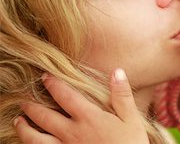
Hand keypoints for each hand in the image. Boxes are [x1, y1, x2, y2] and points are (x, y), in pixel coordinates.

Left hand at [14, 68, 148, 143]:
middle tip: (24, 100)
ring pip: (35, 139)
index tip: (45, 77)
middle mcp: (72, 133)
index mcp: (89, 118)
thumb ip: (122, 95)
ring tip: (19, 121)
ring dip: (24, 129)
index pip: (65, 96)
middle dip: (32, 107)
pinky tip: (31, 143)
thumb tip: (117, 71)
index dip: (53, 85)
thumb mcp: (132, 119)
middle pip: (44, 117)